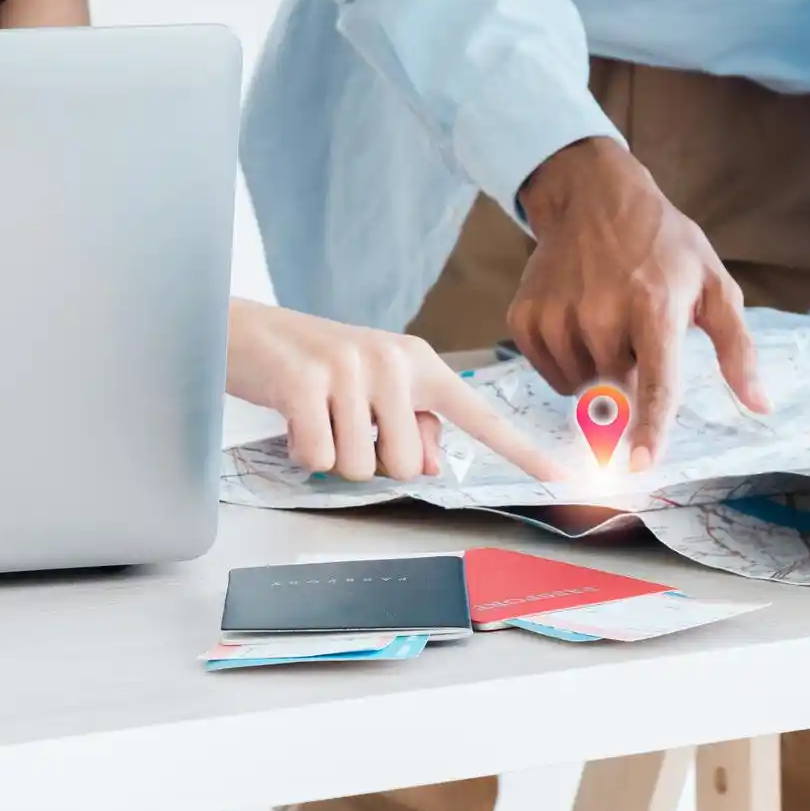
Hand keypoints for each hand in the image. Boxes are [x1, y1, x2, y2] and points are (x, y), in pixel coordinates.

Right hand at [225, 300, 563, 482]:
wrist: (244, 331)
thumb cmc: (313, 367)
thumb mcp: (373, 390)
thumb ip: (411, 424)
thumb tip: (427, 464)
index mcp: (419, 363)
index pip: (479, 416)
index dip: (523, 452)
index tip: (565, 479)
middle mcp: (393, 360)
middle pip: (406, 464)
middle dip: (371, 458)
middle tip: (342, 422)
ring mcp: (350, 370)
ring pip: (364, 467)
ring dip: (334, 456)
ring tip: (317, 416)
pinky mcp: (306, 384)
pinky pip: (322, 458)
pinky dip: (304, 453)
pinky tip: (294, 420)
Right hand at [512, 138, 767, 468]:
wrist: (592, 197)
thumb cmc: (663, 246)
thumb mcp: (713, 285)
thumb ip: (737, 350)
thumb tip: (760, 404)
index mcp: (655, 308)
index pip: (655, 384)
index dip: (649, 430)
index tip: (639, 465)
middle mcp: (602, 314)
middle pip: (619, 391)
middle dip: (632, 374)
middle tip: (635, 328)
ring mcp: (558, 316)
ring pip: (582, 387)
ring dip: (598, 368)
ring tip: (606, 318)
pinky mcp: (526, 318)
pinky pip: (551, 374)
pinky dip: (567, 361)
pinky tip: (577, 321)